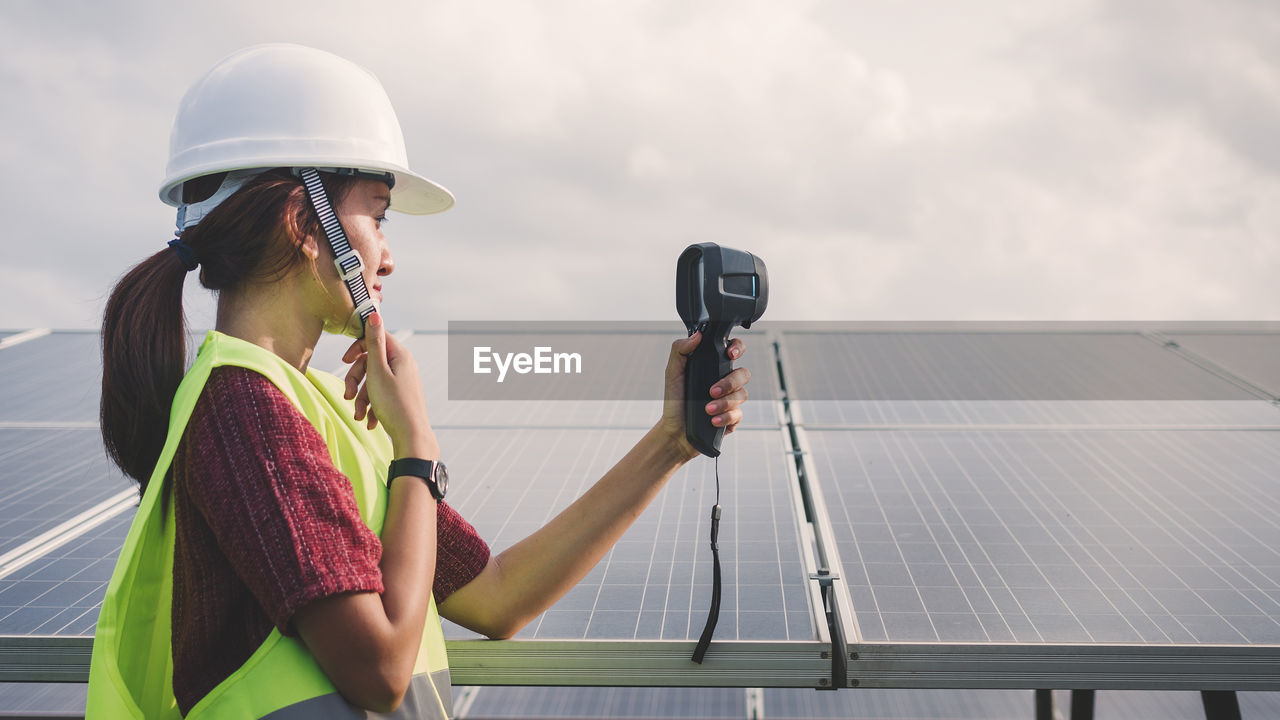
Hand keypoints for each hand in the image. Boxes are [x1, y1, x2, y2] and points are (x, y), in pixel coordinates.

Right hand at [342, 313, 437, 457]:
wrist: (411, 438)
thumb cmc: (394, 405)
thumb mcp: (378, 372)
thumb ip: (374, 343)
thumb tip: (374, 313)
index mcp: (400, 355)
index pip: (375, 338)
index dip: (357, 348)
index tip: (344, 361)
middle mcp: (403, 366)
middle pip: (370, 363)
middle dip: (355, 380)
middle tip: (347, 396)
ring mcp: (402, 382)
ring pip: (372, 382)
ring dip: (361, 398)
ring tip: (358, 416)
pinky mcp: (400, 397)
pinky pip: (380, 396)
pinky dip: (371, 407)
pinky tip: (368, 422)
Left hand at [659, 331, 749, 460]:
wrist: (675, 430)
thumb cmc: (675, 400)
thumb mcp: (673, 373)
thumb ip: (680, 350)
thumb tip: (697, 335)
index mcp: (714, 366)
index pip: (734, 350)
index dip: (737, 348)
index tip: (730, 354)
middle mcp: (726, 381)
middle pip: (743, 374)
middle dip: (730, 382)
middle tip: (712, 391)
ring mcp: (731, 399)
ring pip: (742, 395)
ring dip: (725, 403)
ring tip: (707, 409)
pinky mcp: (733, 417)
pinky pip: (738, 414)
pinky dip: (726, 417)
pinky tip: (713, 420)